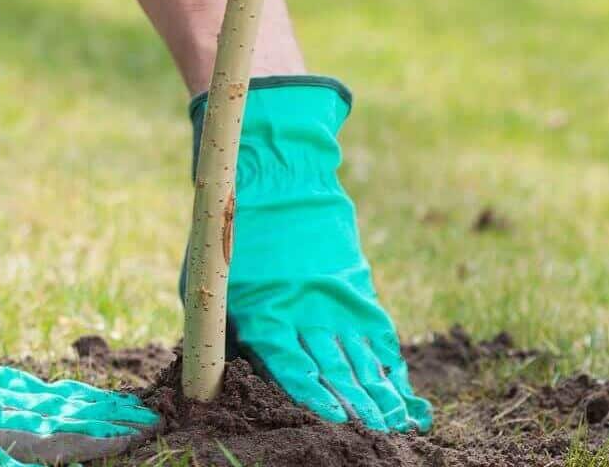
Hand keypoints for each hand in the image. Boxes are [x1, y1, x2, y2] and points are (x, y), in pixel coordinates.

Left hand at [187, 77, 430, 429]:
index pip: (293, 362)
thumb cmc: (229, 229)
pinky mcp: (354, 283)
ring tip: (396, 426)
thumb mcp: (206, 279)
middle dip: (357, 407)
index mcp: (266, 305)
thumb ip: (214, 332)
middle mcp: (306, 304)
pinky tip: (402, 389)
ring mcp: (335, 294)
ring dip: (381, 394)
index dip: (314, 395)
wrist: (274, 168)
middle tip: (376, 440)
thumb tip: (205, 386)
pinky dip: (390, 362)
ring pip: (363, 354)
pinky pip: (377, 330)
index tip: (333, 422)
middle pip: (337, 367)